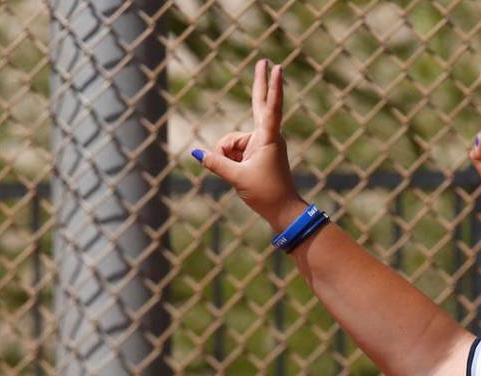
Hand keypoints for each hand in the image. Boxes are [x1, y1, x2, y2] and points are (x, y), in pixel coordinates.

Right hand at [197, 60, 304, 230]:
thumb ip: (216, 163)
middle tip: (265, 60)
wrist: (282, 210)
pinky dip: (229, 160)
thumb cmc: (266, 193)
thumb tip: (198, 154)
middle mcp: (267, 136)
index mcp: (268, 138)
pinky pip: (234, 150)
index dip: (272, 86)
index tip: (276, 67)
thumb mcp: (237, 178)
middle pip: (258, 105)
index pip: (270, 107)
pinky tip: (236, 173)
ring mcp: (262, 144)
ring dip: (226, 155)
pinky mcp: (257, 153)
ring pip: (232, 141)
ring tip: (238, 174)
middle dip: (260, 83)